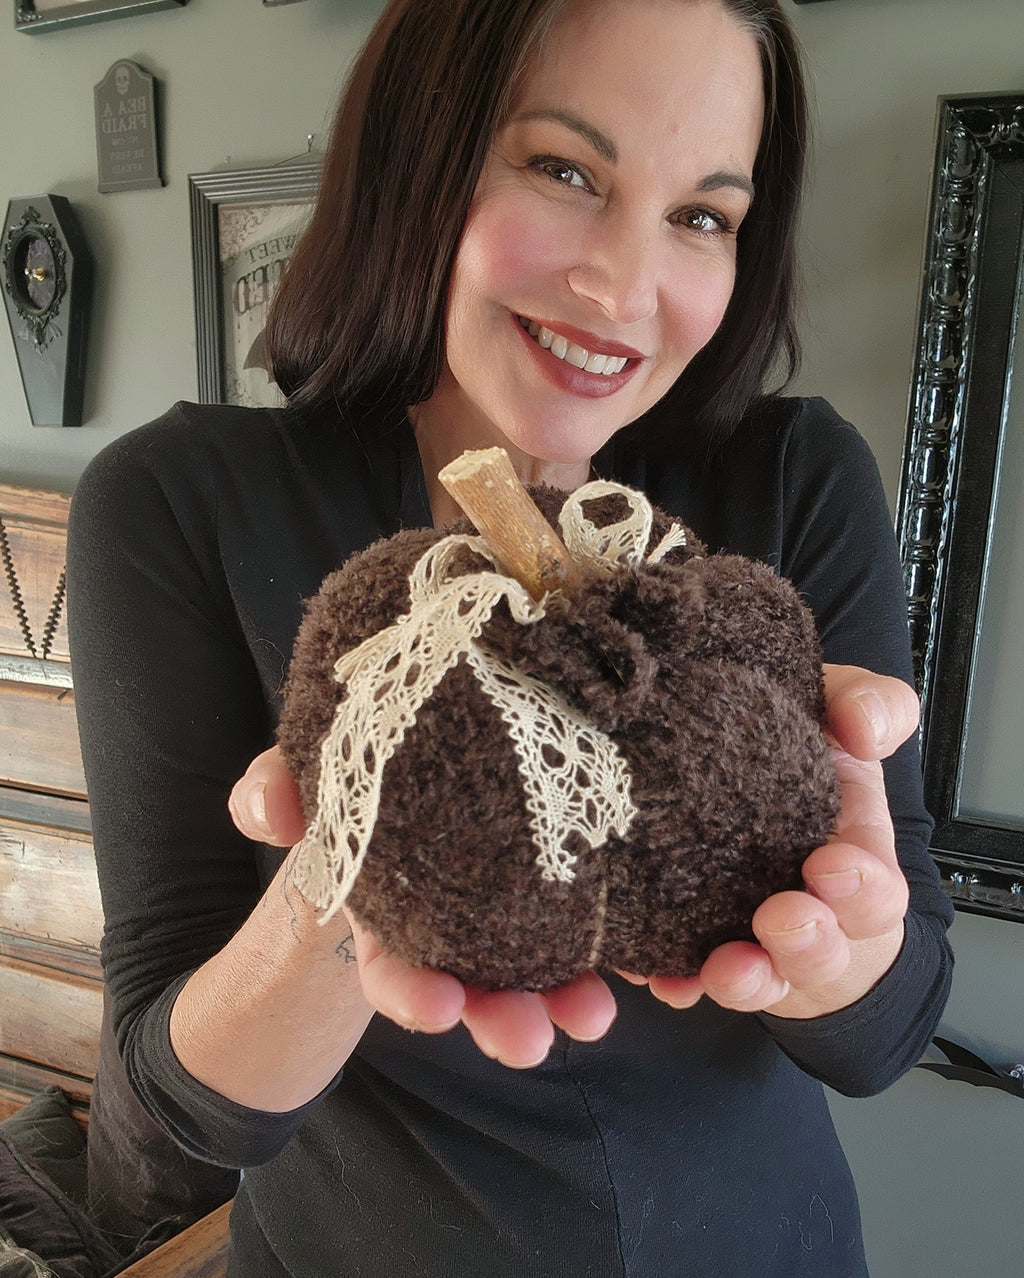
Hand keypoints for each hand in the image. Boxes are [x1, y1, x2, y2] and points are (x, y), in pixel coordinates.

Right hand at [229, 748, 616, 1066]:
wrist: (427, 750)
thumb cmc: (368, 766)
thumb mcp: (318, 773)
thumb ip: (278, 788)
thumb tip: (265, 810)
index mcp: (392, 906)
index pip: (394, 965)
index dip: (412, 992)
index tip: (439, 1008)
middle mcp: (456, 920)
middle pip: (476, 981)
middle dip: (500, 1017)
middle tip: (528, 1042)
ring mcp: (516, 908)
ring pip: (541, 964)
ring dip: (565, 999)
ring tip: (594, 1017)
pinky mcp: (571, 885)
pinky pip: (598, 925)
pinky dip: (623, 951)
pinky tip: (652, 966)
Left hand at [628, 664, 916, 1018]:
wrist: (741, 785)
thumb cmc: (797, 758)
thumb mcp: (835, 716)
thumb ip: (865, 706)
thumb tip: (861, 726)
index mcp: (853, 860)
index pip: (876, 891)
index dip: (862, 887)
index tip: (832, 864)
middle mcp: (809, 911)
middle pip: (822, 951)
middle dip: (807, 942)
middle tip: (782, 916)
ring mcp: (752, 938)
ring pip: (760, 979)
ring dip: (747, 979)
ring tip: (725, 967)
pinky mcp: (694, 948)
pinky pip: (685, 978)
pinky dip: (676, 983)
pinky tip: (660, 977)